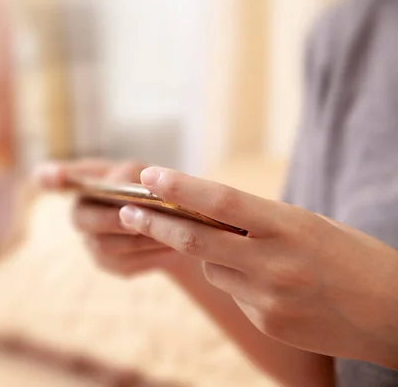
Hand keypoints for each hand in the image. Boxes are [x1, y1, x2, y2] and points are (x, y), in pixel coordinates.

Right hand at [34, 159, 187, 277]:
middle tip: (136, 218)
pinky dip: (148, 256)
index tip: (43, 174)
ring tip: (167, 233)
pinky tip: (168, 248)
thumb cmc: (157, 193)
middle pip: (82, 219)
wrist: (179, 228)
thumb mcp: (149, 175)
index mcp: (87, 183)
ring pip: (105, 246)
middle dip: (110, 219)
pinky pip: (124, 264)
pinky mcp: (109, 264)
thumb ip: (132, 175)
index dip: (52, 178)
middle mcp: (81, 211)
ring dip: (137, 239)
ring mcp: (91, 240)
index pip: (56, 178)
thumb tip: (121, 185)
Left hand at [117, 166, 397, 368]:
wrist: (391, 313)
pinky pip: (233, 293)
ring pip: (212, 267)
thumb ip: (256, 222)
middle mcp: (273, 262)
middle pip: (196, 238)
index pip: (221, 201)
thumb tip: (205, 216)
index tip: (148, 175)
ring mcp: (267, 297)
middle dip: (155, 223)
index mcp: (288, 226)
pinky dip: (235, 280)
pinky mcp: (266, 322)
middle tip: (126, 211)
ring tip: (241, 249)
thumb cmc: (350, 257)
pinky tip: (267, 282)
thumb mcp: (307, 225)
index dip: (180, 187)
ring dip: (209, 254)